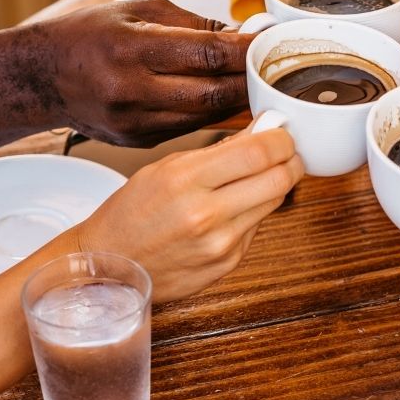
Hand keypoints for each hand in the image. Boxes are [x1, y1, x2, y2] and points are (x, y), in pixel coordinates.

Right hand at [39, 0, 253, 147]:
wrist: (42, 78)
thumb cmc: (92, 35)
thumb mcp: (140, 10)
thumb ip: (197, 24)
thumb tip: (249, 36)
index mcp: (132, 48)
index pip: (205, 53)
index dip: (246, 52)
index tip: (274, 47)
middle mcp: (132, 91)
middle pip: (213, 93)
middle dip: (253, 84)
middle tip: (281, 75)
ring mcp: (136, 123)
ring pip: (207, 118)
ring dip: (241, 107)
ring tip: (267, 92)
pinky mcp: (140, 143)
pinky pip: (191, 131)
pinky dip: (217, 120)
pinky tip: (235, 109)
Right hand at [74, 118, 302, 302]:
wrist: (109, 267)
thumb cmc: (132, 213)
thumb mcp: (165, 168)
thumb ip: (217, 151)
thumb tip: (261, 131)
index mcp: (185, 180)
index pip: (259, 152)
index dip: (281, 139)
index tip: (282, 133)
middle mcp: (206, 214)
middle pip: (279, 179)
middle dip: (291, 161)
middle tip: (286, 154)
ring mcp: (220, 243)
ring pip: (274, 203)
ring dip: (275, 186)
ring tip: (258, 178)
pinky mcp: (228, 264)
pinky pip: (257, 228)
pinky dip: (254, 213)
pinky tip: (233, 210)